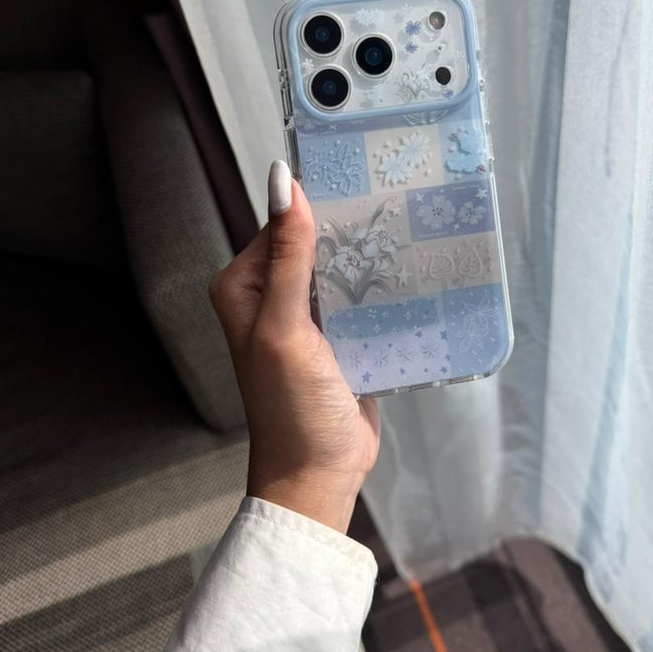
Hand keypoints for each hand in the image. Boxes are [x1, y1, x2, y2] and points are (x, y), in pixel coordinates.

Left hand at [209, 160, 379, 533]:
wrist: (319, 471)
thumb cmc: (291, 407)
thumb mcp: (285, 326)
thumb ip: (288, 256)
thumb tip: (283, 182)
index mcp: (243, 286)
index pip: (281, 224)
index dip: (317, 204)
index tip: (360, 180)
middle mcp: (270, 296)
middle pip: (313, 243)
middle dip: (348, 228)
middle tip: (394, 204)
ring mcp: (305, 316)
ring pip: (340, 268)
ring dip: (368, 257)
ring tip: (409, 233)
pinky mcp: (337, 335)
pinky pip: (359, 297)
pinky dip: (380, 288)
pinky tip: (409, 274)